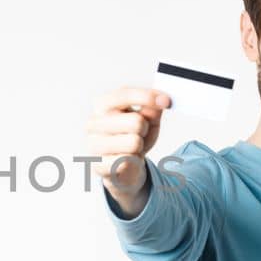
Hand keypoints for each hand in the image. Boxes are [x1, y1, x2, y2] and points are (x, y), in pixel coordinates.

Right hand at [85, 86, 170, 212]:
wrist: (121, 166)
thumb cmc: (132, 137)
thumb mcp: (146, 119)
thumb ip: (152, 108)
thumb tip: (162, 100)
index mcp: (103, 105)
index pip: (124, 94)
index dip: (147, 96)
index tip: (167, 101)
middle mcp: (93, 122)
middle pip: (136, 121)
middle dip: (145, 128)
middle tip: (139, 133)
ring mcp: (93, 144)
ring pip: (134, 142)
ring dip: (139, 146)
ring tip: (132, 147)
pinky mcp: (99, 165)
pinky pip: (129, 161)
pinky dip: (134, 161)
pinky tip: (125, 160)